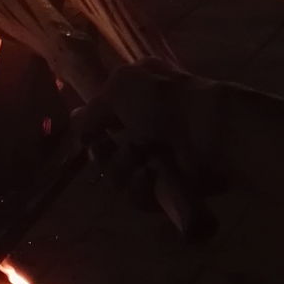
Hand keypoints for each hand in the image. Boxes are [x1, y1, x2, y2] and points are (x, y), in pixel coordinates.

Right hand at [87, 62, 237, 193]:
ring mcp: (156, 158)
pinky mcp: (167, 187)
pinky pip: (139, 196)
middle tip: (111, 151)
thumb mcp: (120, 88)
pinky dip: (143, 187)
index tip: (89, 136)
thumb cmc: (164, 101)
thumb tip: (76, 122)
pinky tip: (153, 176)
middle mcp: (144, 126)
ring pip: (119, 178)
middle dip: (105, 156)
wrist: (208, 132)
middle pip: (105, 154)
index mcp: (136, 96)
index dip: (92, 130)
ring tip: (142, 160)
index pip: (102, 118)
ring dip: (124, 170)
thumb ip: (93, 109)